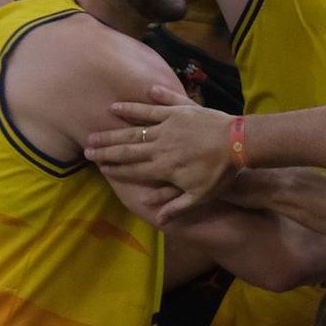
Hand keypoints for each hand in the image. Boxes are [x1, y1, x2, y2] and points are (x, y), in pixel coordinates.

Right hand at [85, 86, 234, 217]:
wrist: (238, 143)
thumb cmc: (221, 172)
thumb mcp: (201, 196)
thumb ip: (178, 206)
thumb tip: (159, 220)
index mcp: (163, 168)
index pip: (133, 170)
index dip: (115, 169)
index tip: (99, 168)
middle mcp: (159, 147)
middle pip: (127, 150)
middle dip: (106, 151)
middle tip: (87, 150)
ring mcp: (166, 127)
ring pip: (133, 129)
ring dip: (112, 131)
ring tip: (95, 133)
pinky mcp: (176, 111)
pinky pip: (151, 107)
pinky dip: (134, 106)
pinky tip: (117, 105)